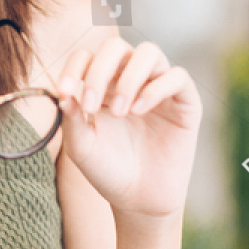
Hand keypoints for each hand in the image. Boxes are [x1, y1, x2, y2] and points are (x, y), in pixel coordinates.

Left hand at [55, 37, 201, 220]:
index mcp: (102, 84)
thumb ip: (71, 118)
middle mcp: (130, 79)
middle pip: (116, 47)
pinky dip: (156, 88)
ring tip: (119, 111)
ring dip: (130, 76)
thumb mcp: (82, 147)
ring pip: (149, 52)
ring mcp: (158, 87)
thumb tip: (63, 91)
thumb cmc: (108, 170)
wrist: (138, 201)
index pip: (87, 56)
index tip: (65, 90)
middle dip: (100, 69)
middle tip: (91, 103)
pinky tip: (139, 111)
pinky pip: (177, 77)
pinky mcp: (185, 102)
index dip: (74, 67)